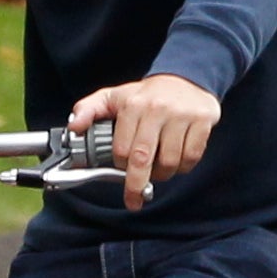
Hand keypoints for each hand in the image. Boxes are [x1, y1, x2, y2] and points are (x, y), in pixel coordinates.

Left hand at [63, 73, 221, 209]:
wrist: (186, 78)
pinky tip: (177, 161)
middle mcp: (157, 109)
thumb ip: (88, 109)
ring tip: (157, 169)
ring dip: (162, 175)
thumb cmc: (147, 95)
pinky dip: (183, 167)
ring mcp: (182, 115)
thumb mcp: (113, 97)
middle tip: (134, 200)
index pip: (122, 149)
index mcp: (133, 105)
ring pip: (169, 163)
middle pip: (143, 159)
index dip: (120, 166)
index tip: (121, 170)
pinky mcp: (202, 121)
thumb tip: (73, 126)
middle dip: (136, 185)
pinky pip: (191, 158)